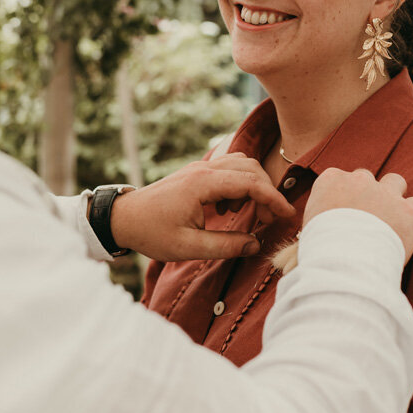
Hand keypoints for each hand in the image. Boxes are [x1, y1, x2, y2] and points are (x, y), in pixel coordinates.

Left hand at [110, 154, 294, 261]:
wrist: (125, 218)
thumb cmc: (152, 233)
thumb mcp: (188, 247)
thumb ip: (225, 246)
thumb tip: (256, 245)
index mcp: (203, 184)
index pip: (250, 183)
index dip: (273, 199)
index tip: (287, 215)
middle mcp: (204, 169)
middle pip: (251, 168)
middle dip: (266, 192)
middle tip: (267, 220)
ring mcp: (200, 167)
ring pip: (242, 165)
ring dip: (253, 186)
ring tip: (250, 214)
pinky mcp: (197, 172)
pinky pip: (229, 169)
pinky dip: (240, 185)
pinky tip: (229, 209)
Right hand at [303, 169, 412, 262]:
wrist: (344, 263)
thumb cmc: (320, 251)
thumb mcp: (309, 228)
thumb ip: (321, 216)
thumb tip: (326, 226)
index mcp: (331, 180)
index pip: (339, 178)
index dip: (343, 197)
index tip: (343, 213)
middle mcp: (359, 180)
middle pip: (365, 178)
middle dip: (366, 195)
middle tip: (364, 219)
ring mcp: (386, 193)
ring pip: (395, 182)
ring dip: (393, 196)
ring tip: (388, 219)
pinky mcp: (408, 212)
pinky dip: (412, 217)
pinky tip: (405, 232)